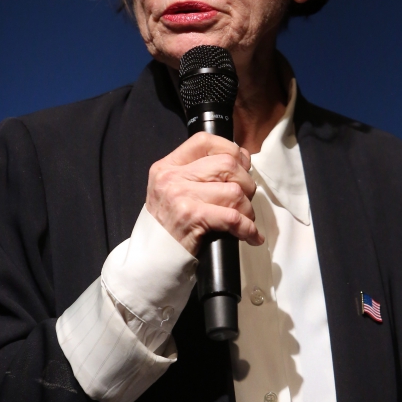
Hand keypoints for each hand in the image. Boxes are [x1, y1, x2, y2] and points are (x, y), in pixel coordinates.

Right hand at [146, 133, 262, 256]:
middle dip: (246, 182)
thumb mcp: (175, 191)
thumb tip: (242, 157)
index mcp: (168, 166)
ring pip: (234, 191)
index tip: (241, 167)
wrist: (151, 260)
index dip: (230, 150)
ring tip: (245, 221)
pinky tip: (250, 236)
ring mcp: (180, 196)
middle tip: (245, 200)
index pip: (205, 141)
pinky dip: (248, 228)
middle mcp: (172, 177)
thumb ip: (202, 173)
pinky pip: (233, 217)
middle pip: (226, 164)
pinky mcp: (191, 217)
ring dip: (247, 209)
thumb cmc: (170, 227)